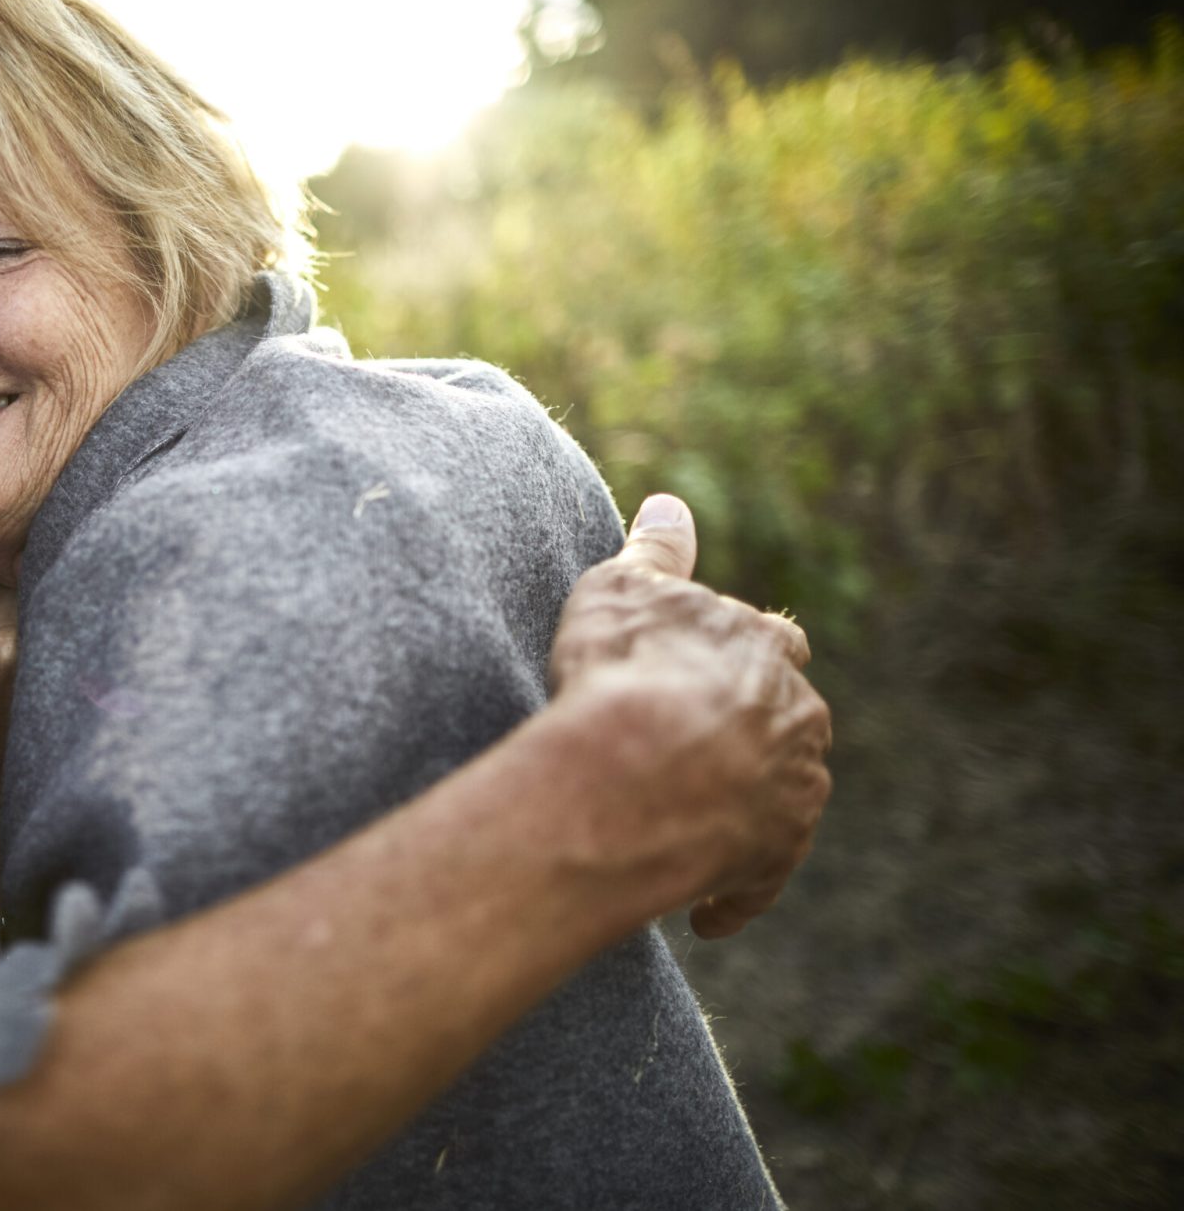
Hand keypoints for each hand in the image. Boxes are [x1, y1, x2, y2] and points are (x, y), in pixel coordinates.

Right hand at [546, 494, 831, 937]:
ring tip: (688, 830)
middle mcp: (797, 717)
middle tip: (692, 753)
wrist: (630, 772)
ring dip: (744, 812)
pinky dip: (731, 895)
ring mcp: (791, 790)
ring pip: (779, 800)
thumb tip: (669, 503)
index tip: (703, 677)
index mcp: (766, 648)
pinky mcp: (771, 857)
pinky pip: (755, 881)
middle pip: (788, 723)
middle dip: (750, 736)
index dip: (735, 661)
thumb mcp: (623, 588)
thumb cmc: (621, 671)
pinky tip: (699, 914)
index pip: (771, 644)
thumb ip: (654, 550)